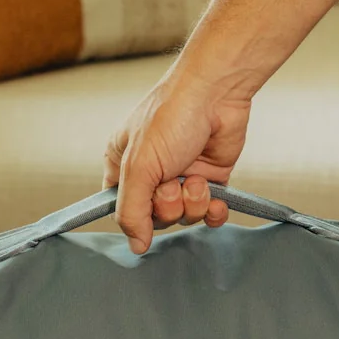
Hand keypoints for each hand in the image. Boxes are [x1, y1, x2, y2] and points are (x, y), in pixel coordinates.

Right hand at [103, 73, 250, 253]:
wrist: (217, 92)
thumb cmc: (170, 116)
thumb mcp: (138, 166)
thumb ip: (132, 211)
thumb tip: (137, 246)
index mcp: (123, 167)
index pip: (122, 211)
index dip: (135, 218)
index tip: (145, 211)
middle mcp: (151, 174)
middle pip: (155, 219)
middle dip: (168, 207)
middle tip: (173, 183)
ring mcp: (181, 178)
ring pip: (183, 217)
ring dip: (193, 204)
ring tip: (197, 179)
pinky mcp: (209, 180)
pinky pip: (209, 213)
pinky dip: (213, 211)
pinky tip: (216, 200)